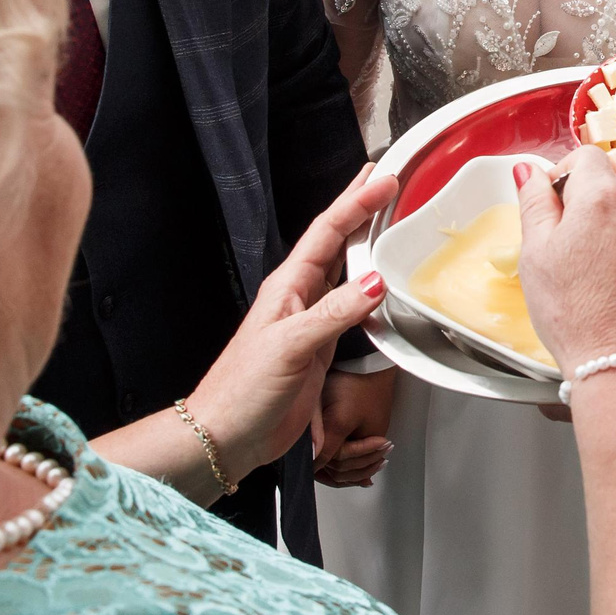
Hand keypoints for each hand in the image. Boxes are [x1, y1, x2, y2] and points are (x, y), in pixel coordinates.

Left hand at [185, 164, 397, 475]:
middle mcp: (299, 297)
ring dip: (365, 242)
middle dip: (359, 209)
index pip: (326, 232)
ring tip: (385, 218)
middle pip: (335, 242)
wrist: (229, 434)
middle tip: (384, 181)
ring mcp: (309, 319)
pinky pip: (350, 304)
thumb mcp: (290, 346)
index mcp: (287, 287)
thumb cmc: (242, 390)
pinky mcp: (319, 345)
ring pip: (343, 269)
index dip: (355, 203)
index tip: (381, 180)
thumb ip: (334, 314)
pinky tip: (380, 284)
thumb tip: (374, 284)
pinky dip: (369, 288)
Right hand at [516, 149, 615, 368]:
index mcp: (604, 196)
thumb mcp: (536, 253)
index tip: (550, 204)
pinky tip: (613, 281)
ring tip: (589, 270)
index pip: (584, 157)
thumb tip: (529, 172)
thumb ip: (534, 203)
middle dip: (584, 205)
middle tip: (563, 246)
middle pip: (608, 184)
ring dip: (608, 227)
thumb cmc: (575, 314)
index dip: (562, 175)